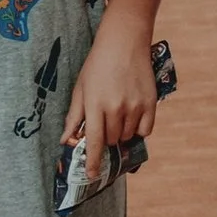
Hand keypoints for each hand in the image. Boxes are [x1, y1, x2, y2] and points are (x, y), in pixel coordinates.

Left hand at [62, 21, 156, 182]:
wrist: (124, 41)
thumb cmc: (98, 64)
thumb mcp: (81, 88)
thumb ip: (74, 116)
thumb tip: (66, 140)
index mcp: (95, 105)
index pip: (94, 142)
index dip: (93, 162)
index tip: (92, 175)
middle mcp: (116, 108)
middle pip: (112, 141)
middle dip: (106, 138)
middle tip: (104, 122)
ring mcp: (135, 106)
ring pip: (128, 136)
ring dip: (121, 133)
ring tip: (118, 113)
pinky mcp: (151, 103)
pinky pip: (145, 130)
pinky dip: (138, 129)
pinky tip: (132, 115)